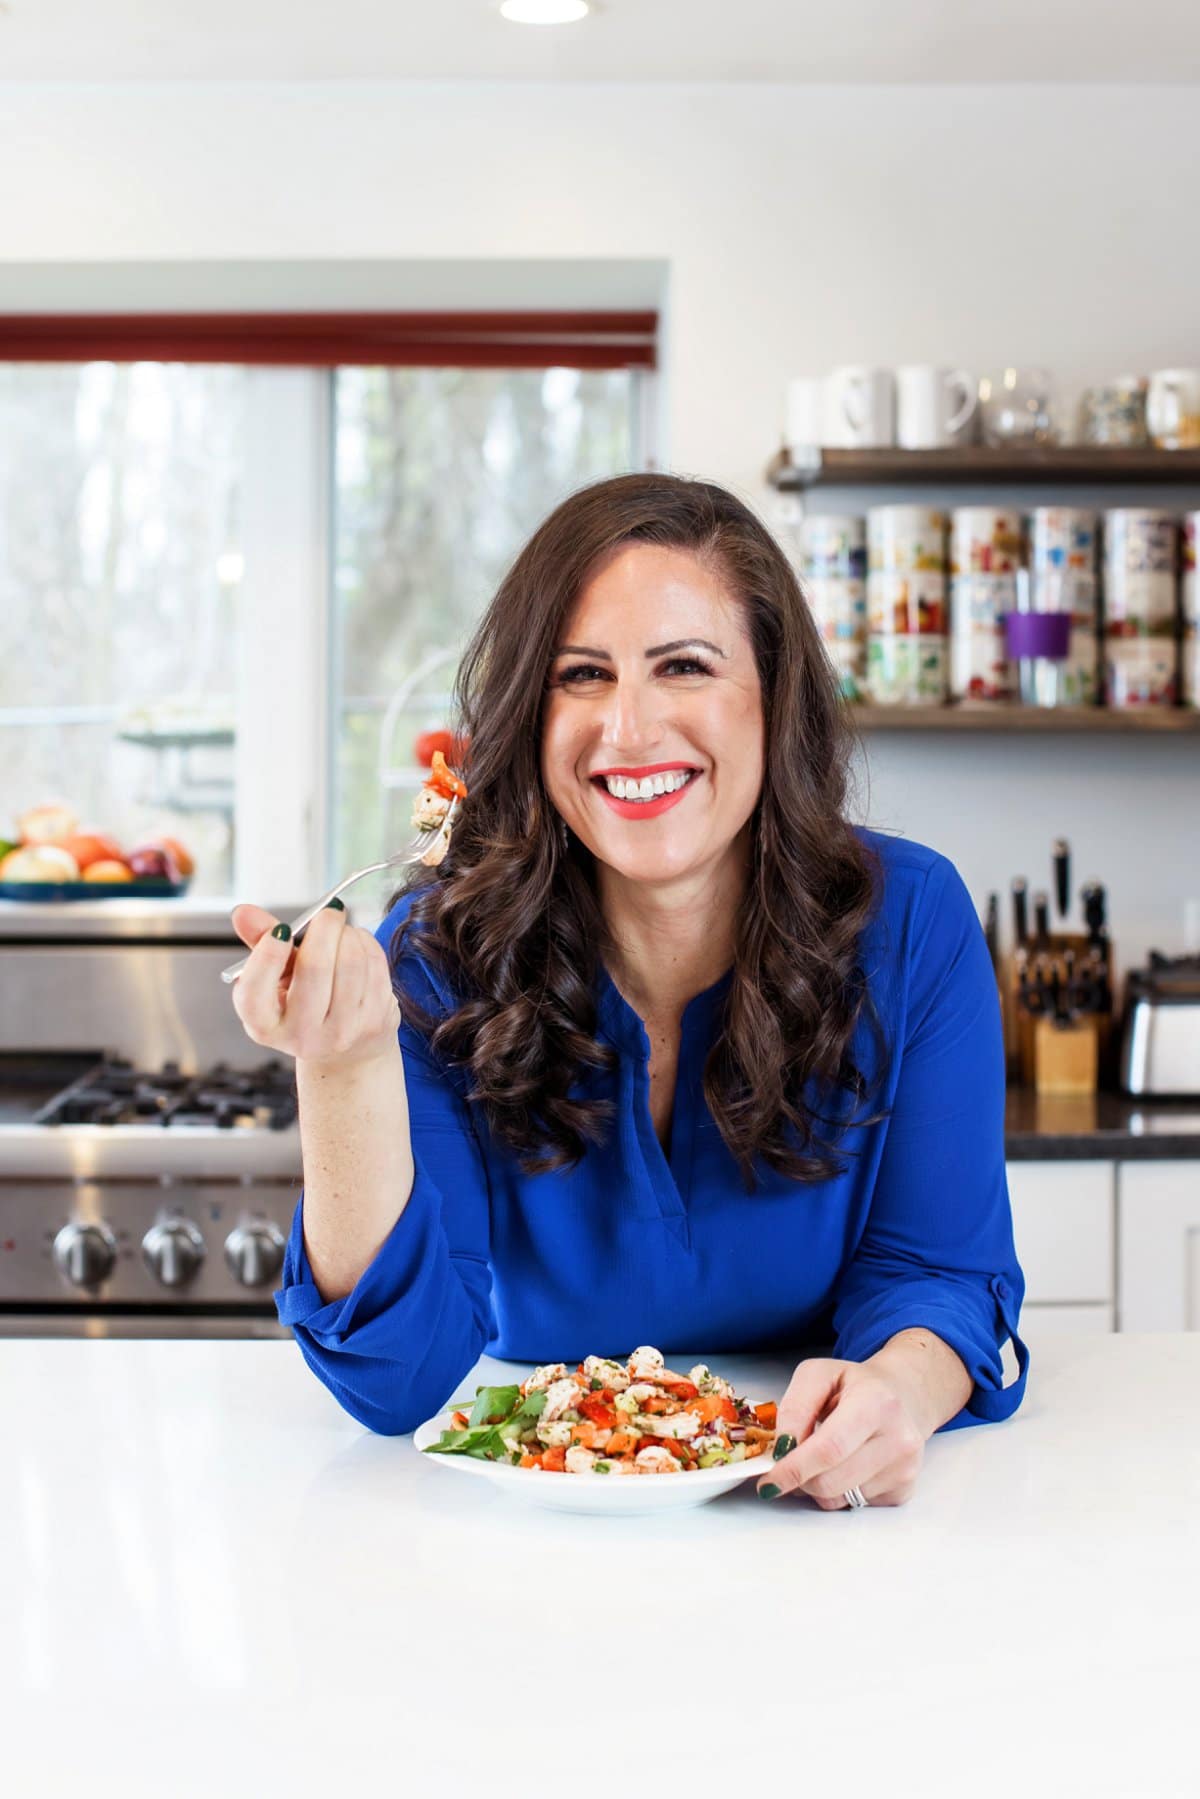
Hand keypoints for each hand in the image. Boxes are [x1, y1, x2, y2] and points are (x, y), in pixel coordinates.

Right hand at [229, 902, 401, 1071]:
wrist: (347, 1050)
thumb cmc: (303, 1002)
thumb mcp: (275, 978)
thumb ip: (260, 943)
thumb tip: (243, 913)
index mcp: (265, 1026)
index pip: (254, 993)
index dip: (266, 956)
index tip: (281, 930)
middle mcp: (302, 1035)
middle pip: (314, 968)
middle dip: (324, 927)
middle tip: (329, 912)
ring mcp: (342, 1032)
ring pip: (351, 962)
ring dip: (349, 934)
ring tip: (343, 932)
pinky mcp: (374, 1022)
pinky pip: (374, 966)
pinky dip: (367, 944)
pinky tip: (358, 945)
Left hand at [756, 1357, 926, 1508]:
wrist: (901, 1395)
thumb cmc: (854, 1384)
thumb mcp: (817, 1374)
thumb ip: (795, 1407)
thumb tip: (783, 1449)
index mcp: (877, 1403)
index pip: (830, 1449)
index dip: (795, 1468)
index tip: (769, 1479)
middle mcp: (899, 1439)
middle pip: (831, 1481)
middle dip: (799, 1478)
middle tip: (787, 1465)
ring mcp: (904, 1469)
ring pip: (839, 1498)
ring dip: (816, 1485)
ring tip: (822, 1457)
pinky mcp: (903, 1491)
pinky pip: (853, 1505)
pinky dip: (838, 1491)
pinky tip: (845, 1465)